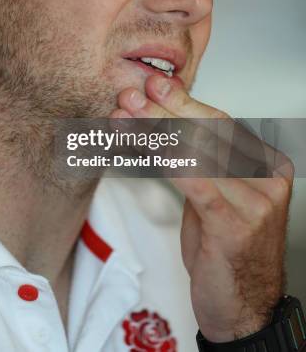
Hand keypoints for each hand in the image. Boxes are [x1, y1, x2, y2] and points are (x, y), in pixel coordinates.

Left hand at [110, 74, 293, 341]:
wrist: (243, 308)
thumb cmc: (225, 250)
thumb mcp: (215, 198)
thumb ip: (200, 164)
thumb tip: (164, 124)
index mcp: (266, 165)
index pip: (221, 122)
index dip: (185, 102)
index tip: (156, 86)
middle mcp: (267, 178)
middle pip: (209, 132)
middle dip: (165, 110)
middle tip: (132, 95)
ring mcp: (256, 202)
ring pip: (198, 153)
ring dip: (155, 132)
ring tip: (125, 117)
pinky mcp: (235, 226)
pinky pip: (196, 183)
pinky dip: (168, 162)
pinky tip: (145, 148)